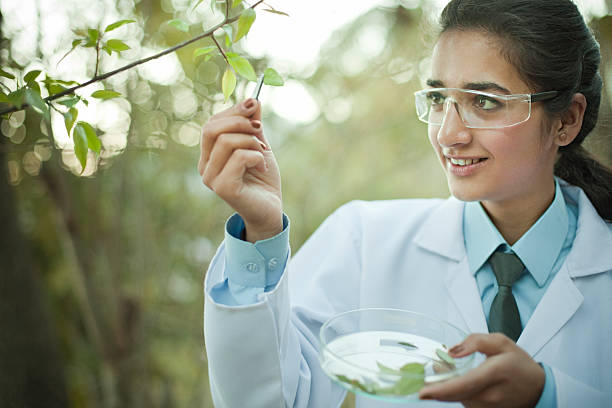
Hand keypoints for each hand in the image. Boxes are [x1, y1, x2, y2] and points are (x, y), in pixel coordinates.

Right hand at [198, 98, 282, 241]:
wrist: (271, 209)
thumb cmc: (262, 179)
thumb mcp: (259, 145)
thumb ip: (253, 125)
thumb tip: (253, 100)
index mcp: (209, 155)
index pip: (211, 123)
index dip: (233, 110)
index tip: (254, 104)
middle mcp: (205, 166)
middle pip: (211, 128)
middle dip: (240, 121)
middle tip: (259, 128)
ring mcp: (211, 178)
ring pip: (227, 141)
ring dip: (252, 141)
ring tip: (262, 153)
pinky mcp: (224, 188)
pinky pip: (239, 157)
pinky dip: (255, 156)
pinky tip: (261, 166)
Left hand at [419, 333, 544, 407]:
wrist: (538, 389)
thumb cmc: (519, 365)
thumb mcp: (501, 343)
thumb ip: (475, 342)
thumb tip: (452, 351)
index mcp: (494, 374)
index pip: (463, 385)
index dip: (441, 390)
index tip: (423, 392)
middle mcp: (490, 396)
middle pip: (454, 393)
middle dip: (438, 383)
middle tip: (434, 369)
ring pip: (457, 398)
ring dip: (449, 386)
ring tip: (456, 372)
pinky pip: (464, 402)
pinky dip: (458, 392)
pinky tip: (462, 382)